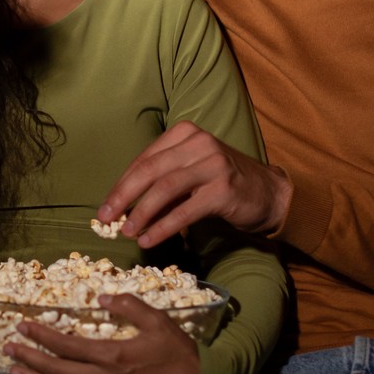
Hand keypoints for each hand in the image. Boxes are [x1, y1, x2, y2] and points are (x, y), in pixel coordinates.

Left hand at [4, 294, 199, 373]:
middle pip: (56, 370)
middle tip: (7, 348)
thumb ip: (130, 306)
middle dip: (28, 359)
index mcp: (112, 356)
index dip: (41, 336)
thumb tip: (102, 296)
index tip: (21, 326)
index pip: (66, 346)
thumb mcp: (159, 322)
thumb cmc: (180, 354)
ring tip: (15, 372)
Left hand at [98, 121, 290, 249]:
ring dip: (141, 213)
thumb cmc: (221, 183)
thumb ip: (160, 182)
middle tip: (106, 219)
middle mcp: (199, 143)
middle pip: (150, 170)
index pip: (144, 159)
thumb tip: (122, 207)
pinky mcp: (223, 189)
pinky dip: (163, 227)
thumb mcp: (189, 174)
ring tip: (126, 232)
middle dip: (123, 196)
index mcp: (185, 133)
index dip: (121, 185)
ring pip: (165, 189)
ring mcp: (213, 164)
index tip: (105, 208)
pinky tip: (149, 239)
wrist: (268, 193)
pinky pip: (185, 210)